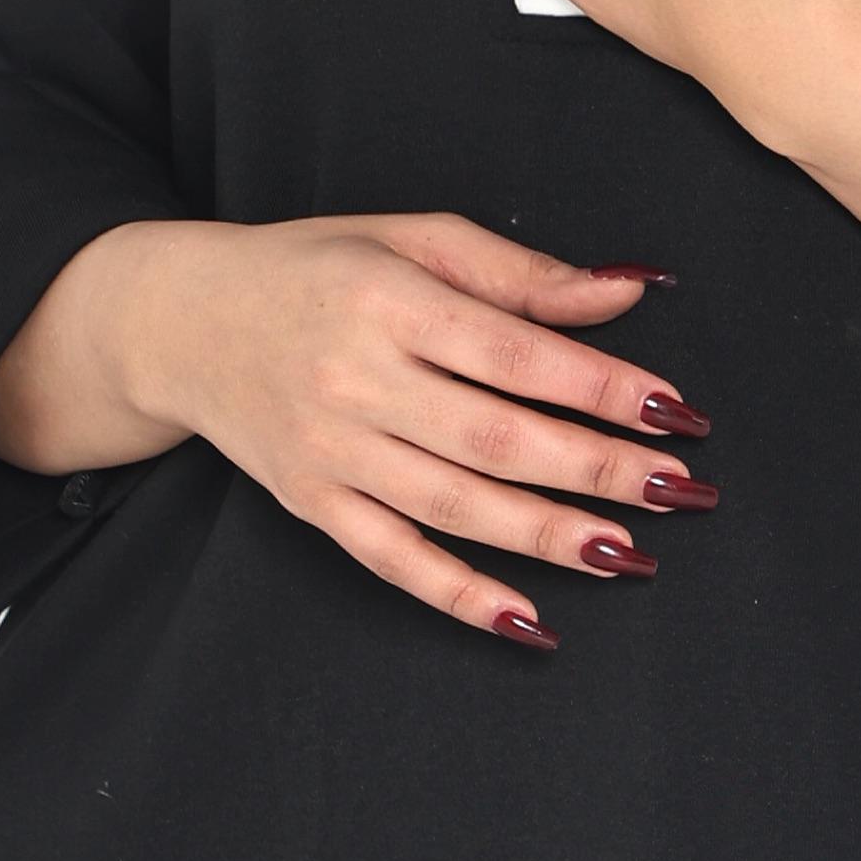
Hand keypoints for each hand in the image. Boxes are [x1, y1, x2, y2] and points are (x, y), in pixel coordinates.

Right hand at [0, 211, 717, 647]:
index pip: (513, 353)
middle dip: (595, 468)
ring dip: (549, 535)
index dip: (599, 386)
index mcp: (389, 301)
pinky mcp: (312, 503)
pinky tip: (530, 620)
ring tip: (631, 552)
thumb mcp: (412, 240)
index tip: (674, 410)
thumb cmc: (316, 269)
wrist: (181, 321)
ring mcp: (330, 452)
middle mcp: (356, 381)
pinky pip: (394, 560)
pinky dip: (461, 594)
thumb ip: (521, 273)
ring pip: (454, 507)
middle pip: (494, 437)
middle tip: (678, 488)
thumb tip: (628, 294)